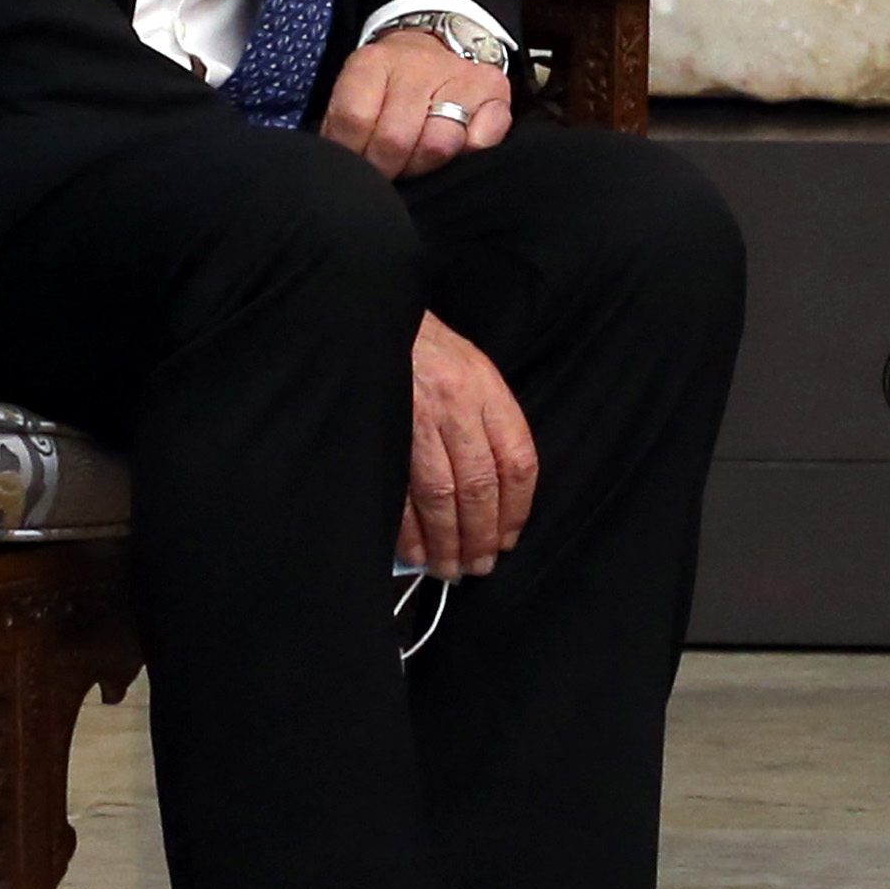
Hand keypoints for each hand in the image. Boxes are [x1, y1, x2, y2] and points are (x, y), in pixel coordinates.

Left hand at [326, 25, 516, 179]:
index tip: (354, 165)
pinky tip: (452, 149)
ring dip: (423, 165)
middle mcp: (418, 65)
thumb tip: (342, 170)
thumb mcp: (356, 93)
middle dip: (387, 167)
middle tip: (385, 170)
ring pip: (438, 144)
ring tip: (414, 161)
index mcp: (373, 62)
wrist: (434, 47)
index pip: (355, 119)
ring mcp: (461, 75)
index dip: (352, 153)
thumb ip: (344, 127)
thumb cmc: (390, 85)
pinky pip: (480, 142)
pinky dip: (465, 155)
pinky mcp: (494, 89)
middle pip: (396, 138)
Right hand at [402, 314, 538, 577]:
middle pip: (479, 486)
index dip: (517, 509)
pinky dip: (408, 530)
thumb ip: (489, 423)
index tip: (510, 540)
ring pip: (440, 496)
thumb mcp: (473, 371)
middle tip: (480, 568)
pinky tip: (415, 554)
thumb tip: (499, 495)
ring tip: (451, 570)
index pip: (517, 461)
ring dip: (447, 541)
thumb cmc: (428, 351)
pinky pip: (399, 492)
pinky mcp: (381, 432)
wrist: (373, 318)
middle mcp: (456, 407)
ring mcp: (415, 421)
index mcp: (486, 390)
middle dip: (481, 536)